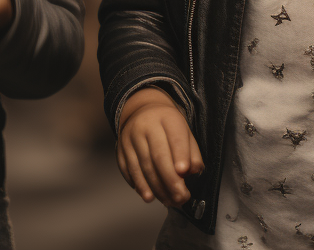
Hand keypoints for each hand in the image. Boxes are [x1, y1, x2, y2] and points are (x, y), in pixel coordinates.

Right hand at [117, 87, 202, 205]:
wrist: (142, 112)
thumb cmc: (168, 127)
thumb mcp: (184, 131)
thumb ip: (192, 152)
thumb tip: (193, 171)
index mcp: (167, 118)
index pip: (175, 137)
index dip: (180, 155)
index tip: (184, 172)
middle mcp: (146, 126)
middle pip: (158, 156)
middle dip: (170, 180)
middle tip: (181, 197)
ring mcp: (130, 138)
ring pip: (143, 167)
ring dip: (156, 188)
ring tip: (169, 201)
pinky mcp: (120, 150)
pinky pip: (129, 171)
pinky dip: (140, 186)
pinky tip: (149, 196)